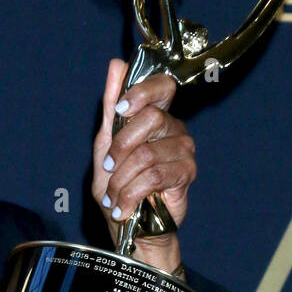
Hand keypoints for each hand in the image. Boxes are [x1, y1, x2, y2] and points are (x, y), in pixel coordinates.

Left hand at [92, 58, 196, 271]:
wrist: (130, 226)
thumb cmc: (118, 187)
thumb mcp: (105, 146)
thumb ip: (111, 109)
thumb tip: (116, 65)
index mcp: (155, 116)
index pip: (161, 86)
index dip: (141, 92)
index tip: (121, 110)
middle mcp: (174, 128)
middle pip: (151, 118)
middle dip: (120, 147)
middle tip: (109, 168)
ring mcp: (183, 150)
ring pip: (147, 152)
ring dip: (121, 179)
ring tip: (115, 196)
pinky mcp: (187, 173)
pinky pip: (154, 175)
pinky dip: (131, 194)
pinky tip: (125, 206)